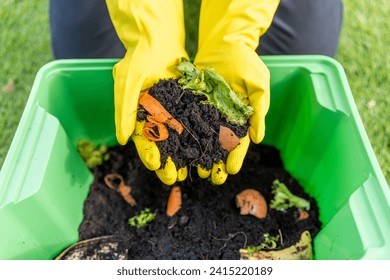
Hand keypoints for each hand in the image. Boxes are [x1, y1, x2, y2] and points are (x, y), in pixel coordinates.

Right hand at [106, 0, 188, 184]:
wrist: (156, 39)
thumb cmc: (137, 60)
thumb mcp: (127, 83)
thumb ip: (124, 112)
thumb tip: (121, 140)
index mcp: (138, 117)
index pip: (142, 141)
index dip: (148, 154)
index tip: (156, 166)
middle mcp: (156, 118)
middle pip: (163, 146)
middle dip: (168, 162)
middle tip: (175, 178)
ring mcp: (172, 113)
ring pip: (180, 139)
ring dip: (186, 155)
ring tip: (192, 171)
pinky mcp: (187, 106)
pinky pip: (194, 123)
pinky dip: (201, 137)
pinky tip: (208, 149)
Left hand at [194, 0, 278, 183]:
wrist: (225, 43)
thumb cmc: (245, 62)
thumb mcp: (258, 84)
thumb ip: (259, 110)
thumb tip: (258, 138)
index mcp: (240, 118)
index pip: (239, 141)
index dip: (236, 156)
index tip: (231, 170)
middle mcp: (222, 119)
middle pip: (218, 145)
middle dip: (215, 162)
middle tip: (209, 177)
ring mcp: (206, 113)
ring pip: (200, 138)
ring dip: (197, 155)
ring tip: (192, 170)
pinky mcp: (191, 104)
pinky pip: (186, 121)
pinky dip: (182, 135)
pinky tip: (177, 149)